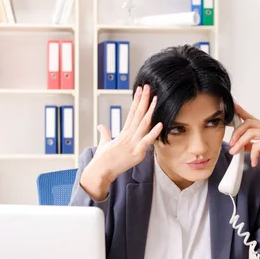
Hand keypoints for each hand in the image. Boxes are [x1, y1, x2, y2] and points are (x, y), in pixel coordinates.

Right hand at [80, 85, 161, 199]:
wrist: (99, 172)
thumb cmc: (102, 160)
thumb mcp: (104, 144)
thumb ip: (105, 134)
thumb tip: (101, 126)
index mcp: (123, 133)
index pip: (132, 113)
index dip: (137, 101)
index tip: (140, 90)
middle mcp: (129, 136)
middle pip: (138, 114)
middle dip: (143, 100)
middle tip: (148, 87)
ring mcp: (133, 143)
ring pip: (143, 124)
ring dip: (150, 110)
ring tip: (155, 98)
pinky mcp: (136, 153)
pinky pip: (146, 141)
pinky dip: (153, 133)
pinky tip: (160, 123)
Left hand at [229, 102, 259, 192]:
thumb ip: (251, 144)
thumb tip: (240, 143)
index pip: (251, 118)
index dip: (241, 111)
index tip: (233, 106)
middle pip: (249, 123)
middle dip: (237, 133)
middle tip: (231, 144)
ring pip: (251, 132)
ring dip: (240, 143)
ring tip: (235, 152)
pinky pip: (256, 145)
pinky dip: (252, 155)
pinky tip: (253, 162)